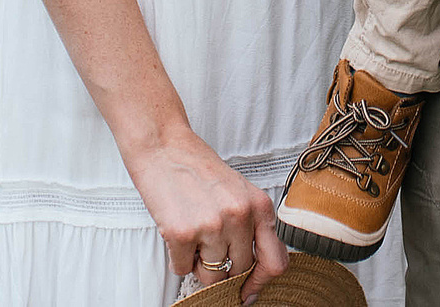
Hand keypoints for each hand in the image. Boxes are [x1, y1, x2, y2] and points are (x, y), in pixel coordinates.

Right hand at [122, 124, 287, 301]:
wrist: (164, 147)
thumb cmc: (198, 170)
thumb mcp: (238, 193)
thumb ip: (251, 226)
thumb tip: (255, 271)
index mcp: (259, 206)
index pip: (275, 261)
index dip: (261, 282)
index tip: (249, 291)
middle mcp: (240, 216)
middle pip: (239, 271)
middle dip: (222, 267)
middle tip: (207, 244)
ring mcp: (212, 225)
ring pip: (211, 276)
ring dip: (198, 264)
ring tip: (193, 236)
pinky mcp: (182, 233)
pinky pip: (182, 269)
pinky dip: (177, 258)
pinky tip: (175, 232)